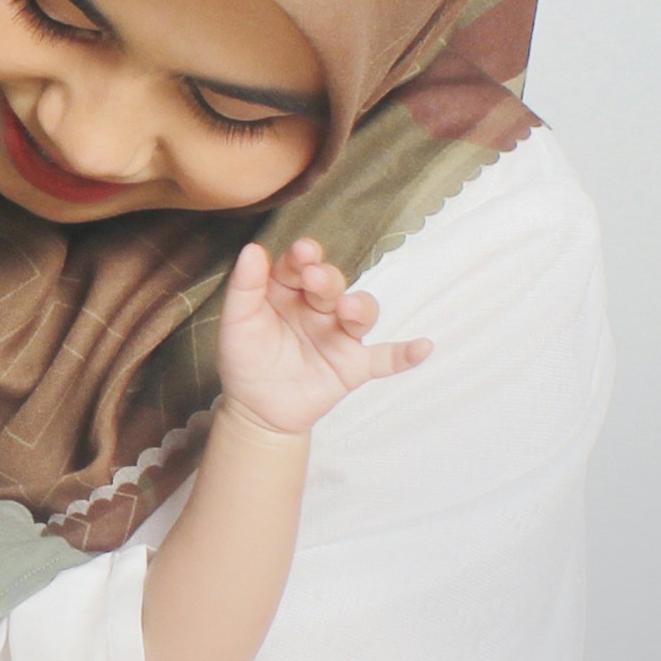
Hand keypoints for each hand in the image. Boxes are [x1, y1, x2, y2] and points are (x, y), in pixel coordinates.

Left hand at [214, 237, 431, 439]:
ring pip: (361, 313)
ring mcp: (339, 335)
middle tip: (315, 280)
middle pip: (332, 284)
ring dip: (360, 307)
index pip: (300, 266)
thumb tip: (253, 249)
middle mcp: (319, 308)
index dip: (302, 258)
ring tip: (348, 309)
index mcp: (289, 291)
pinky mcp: (354, 366)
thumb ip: (244, 287)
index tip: (302, 253)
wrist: (256, 411)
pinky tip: (423, 347)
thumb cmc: (246, 360)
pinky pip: (386, 359)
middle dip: (327, 279)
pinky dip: (405, 354)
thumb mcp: (237, 322)